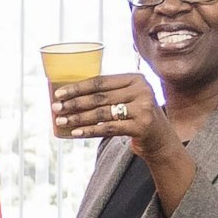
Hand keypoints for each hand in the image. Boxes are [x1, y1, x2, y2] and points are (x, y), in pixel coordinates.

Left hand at [53, 74, 170, 155]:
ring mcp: (143, 109)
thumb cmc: (136, 116)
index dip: (78, 87)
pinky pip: (109, 128)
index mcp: (135, 78)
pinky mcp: (141, 127)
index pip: (101, 81)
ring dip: (78, 118)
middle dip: (74, 103)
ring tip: (61, 121)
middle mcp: (142, 90)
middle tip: (56, 108)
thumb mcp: (128, 98)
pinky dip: (89, 131)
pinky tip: (75, 133)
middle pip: (100, 97)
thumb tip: (70, 95)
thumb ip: (109, 93)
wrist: (160, 139)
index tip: (59, 93)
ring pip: (102, 113)